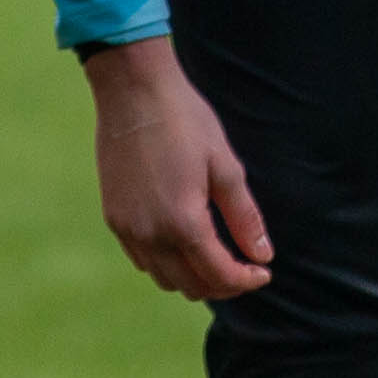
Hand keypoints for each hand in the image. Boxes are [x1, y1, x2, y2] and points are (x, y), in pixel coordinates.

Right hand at [85, 36, 274, 303]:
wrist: (133, 92)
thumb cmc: (186, 122)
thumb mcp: (226, 167)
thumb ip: (244, 217)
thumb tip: (263, 255)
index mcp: (183, 223)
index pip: (219, 275)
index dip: (246, 280)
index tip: (264, 271)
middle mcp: (150, 235)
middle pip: (191, 286)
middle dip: (223, 284)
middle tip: (245, 266)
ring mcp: (127, 229)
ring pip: (164, 278)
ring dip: (193, 277)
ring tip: (217, 257)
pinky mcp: (114, 218)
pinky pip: (142, 259)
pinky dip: (166, 263)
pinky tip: (184, 242)